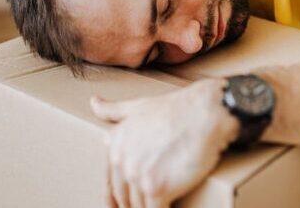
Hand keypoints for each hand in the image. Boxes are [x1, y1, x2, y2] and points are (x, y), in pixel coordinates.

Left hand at [91, 78, 239, 207]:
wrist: (206, 113)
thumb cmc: (178, 109)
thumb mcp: (139, 106)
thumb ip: (114, 110)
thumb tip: (94, 103)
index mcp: (115, 145)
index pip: (112, 182)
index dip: (119, 195)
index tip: (123, 203)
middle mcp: (122, 162)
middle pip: (124, 197)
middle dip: (132, 205)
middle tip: (145, 205)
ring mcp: (139, 177)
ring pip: (139, 206)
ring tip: (157, 207)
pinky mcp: (158, 189)